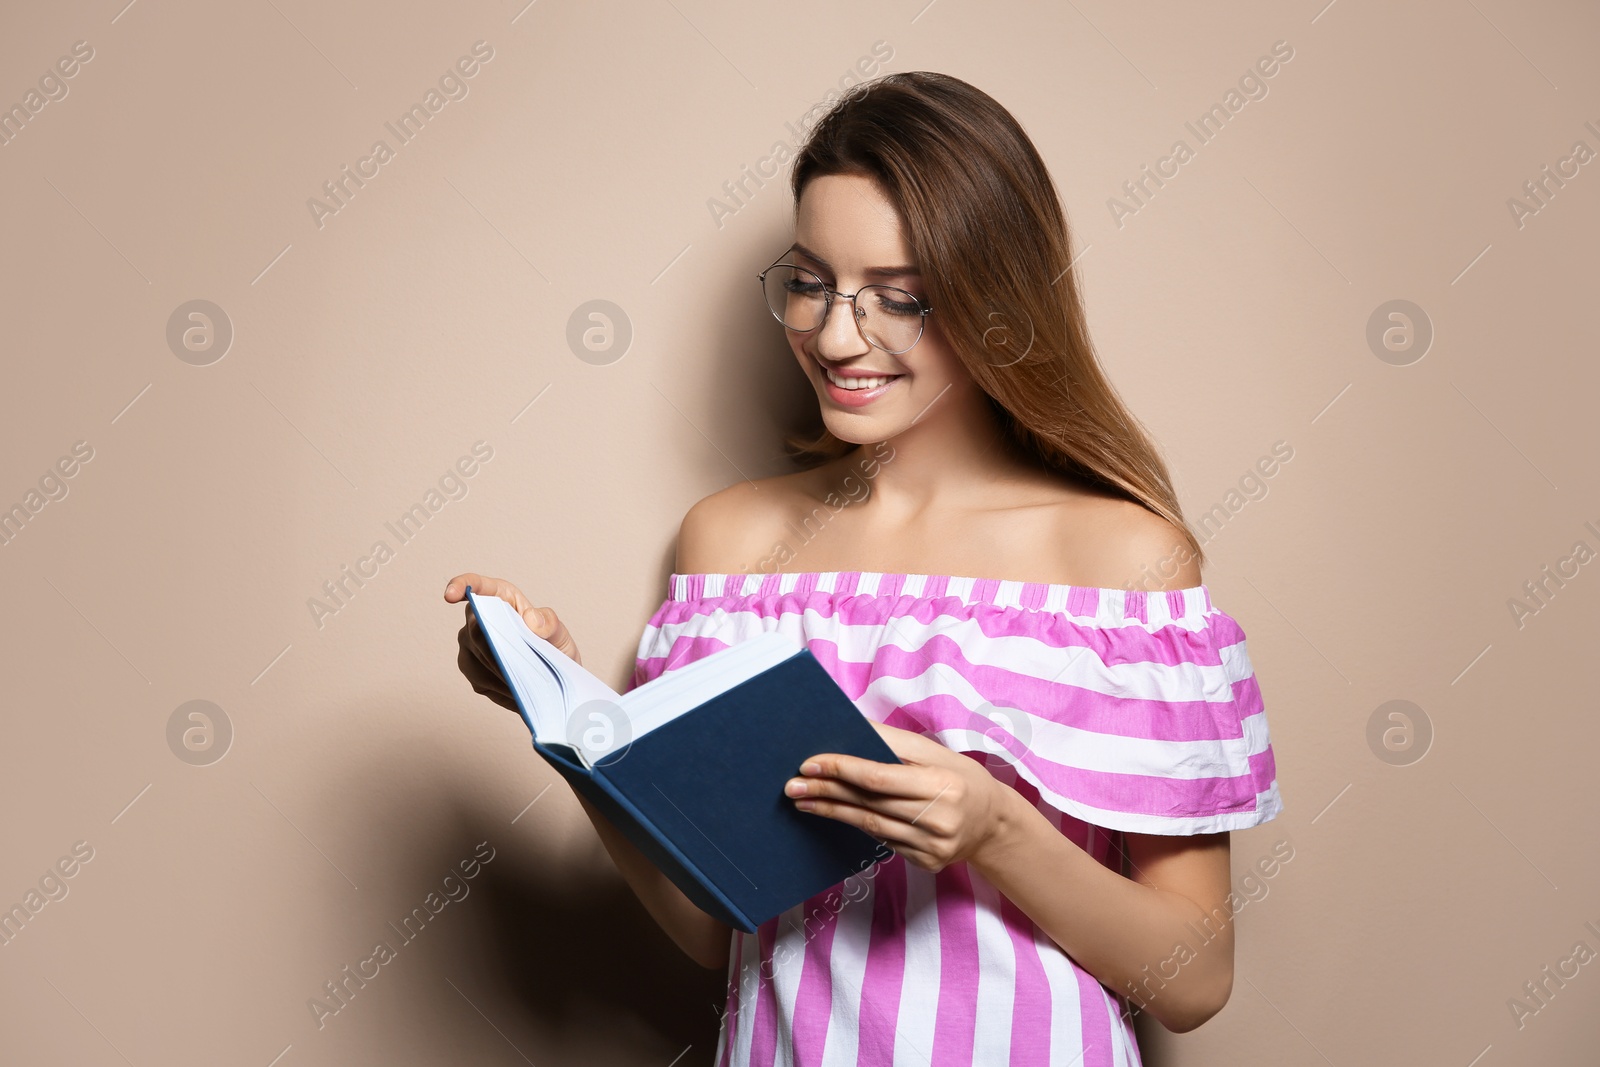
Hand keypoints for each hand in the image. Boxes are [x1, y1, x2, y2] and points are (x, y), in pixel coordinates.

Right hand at [444, 572, 581, 712]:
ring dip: (501, 671)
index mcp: (503, 599)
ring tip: (527, 681)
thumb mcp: (560, 635)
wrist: (555, 681)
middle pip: (477, 630)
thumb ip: (551, 624)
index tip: (450, 595)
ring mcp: (471, 645)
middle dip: (499, 647)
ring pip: (476, 657)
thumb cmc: (554, 649)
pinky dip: (498, 686)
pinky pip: (479, 678)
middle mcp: (480, 619)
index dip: (461, 586)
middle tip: (525, 665)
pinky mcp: (471, 669)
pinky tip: (516, 691)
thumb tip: (531, 620)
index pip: (477, 586)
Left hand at [783, 721, 1015, 873]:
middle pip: (869, 805)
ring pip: (870, 827)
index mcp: (941, 785)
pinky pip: (883, 842)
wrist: (993, 823)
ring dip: (832, 812)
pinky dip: (857, 826)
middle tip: (793, 786)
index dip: (841, 770)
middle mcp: (938, 820)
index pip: (879, 778)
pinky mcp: (927, 863)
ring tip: (803, 802)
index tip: (810, 764)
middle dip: (827, 792)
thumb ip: (893, 741)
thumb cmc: (960, 777)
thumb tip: (850, 725)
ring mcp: (932, 847)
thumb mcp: (935, 752)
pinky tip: (836, 814)